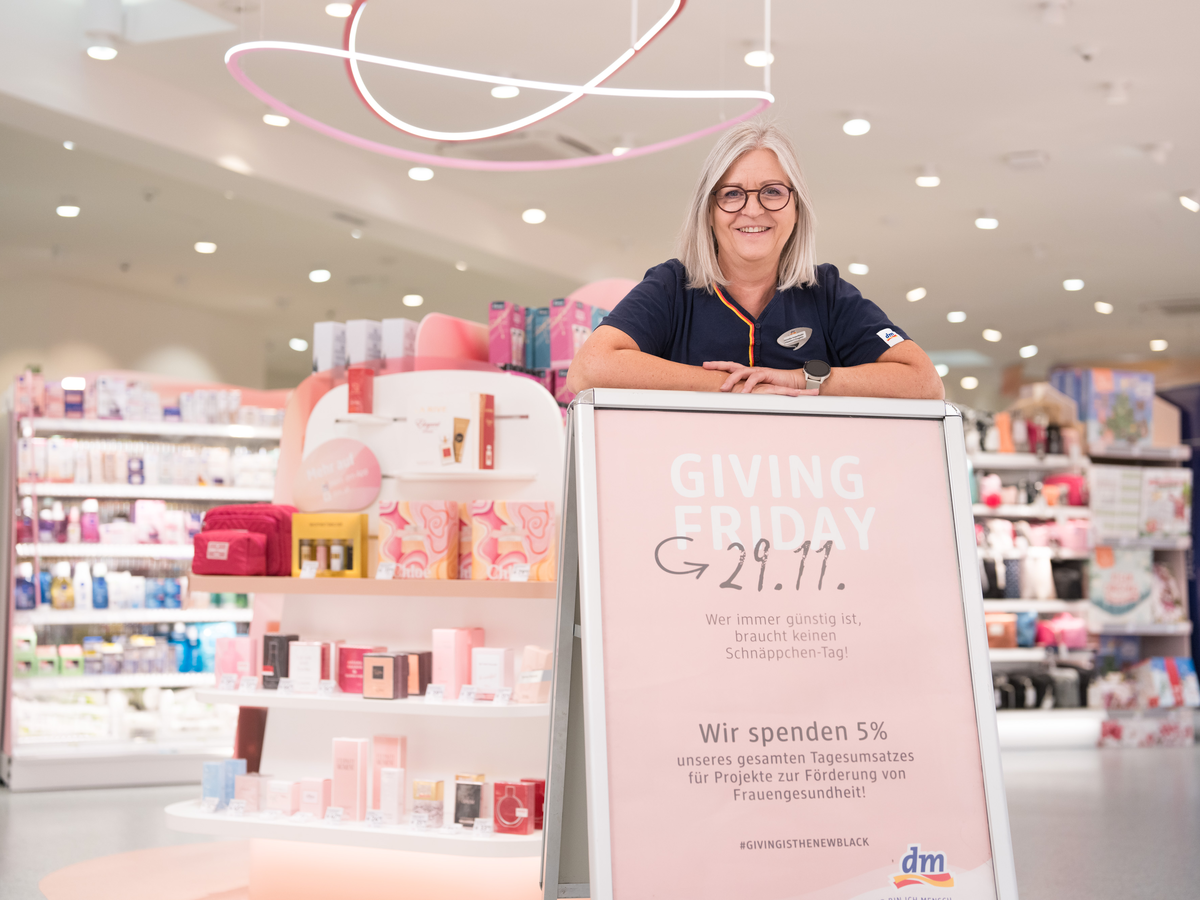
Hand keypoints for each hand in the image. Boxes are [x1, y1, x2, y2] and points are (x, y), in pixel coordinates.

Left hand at [702, 361, 816, 395]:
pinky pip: (755, 379)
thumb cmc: (773, 386)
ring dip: (731, 379)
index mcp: (746, 372)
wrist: (792, 382)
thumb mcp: (756, 390)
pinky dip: (748, 386)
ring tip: (723, 389)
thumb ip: (744, 392)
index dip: (717, 365)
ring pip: (741, 371)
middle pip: (731, 365)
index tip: (704, 366)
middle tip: (706, 367)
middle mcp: (750, 370)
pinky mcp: (766, 374)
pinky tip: (743, 393)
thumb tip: (730, 399)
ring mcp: (758, 371)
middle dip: (718, 365)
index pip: (729, 367)